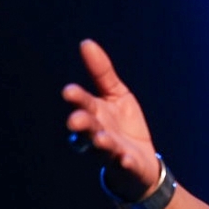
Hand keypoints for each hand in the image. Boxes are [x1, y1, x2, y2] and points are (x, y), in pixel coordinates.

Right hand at [61, 39, 159, 199]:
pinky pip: (124, 164)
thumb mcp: (116, 94)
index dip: (76, 98)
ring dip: (101, 143)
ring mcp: (111, 151)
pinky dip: (124, 162)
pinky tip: (126, 159)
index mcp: (94, 113)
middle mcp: (97, 133)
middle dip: (81, 124)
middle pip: (86, 128)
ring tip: (102, 139)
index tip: (69, 91)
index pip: (82, 104)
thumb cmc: (123, 124)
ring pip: (101, 148)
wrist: (139, 161)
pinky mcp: (127, 165)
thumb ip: (101, 73)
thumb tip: (86, 43)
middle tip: (75, 120)